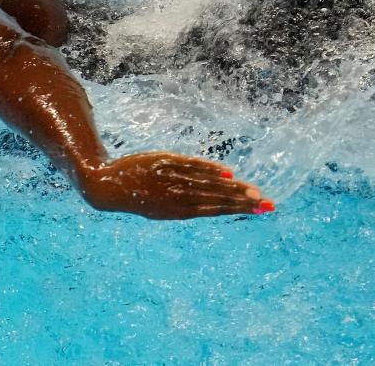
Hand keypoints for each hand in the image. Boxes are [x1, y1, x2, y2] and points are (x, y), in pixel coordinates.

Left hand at [79, 151, 274, 219]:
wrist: (106, 186)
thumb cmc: (137, 197)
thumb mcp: (160, 207)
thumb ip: (185, 205)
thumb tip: (212, 199)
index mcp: (177, 211)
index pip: (214, 210)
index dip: (237, 210)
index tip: (260, 210)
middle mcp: (177, 197)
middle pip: (216, 199)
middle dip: (243, 202)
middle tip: (267, 203)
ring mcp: (171, 180)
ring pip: (207, 184)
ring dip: (233, 187)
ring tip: (254, 190)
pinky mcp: (163, 163)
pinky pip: (190, 166)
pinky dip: (208, 169)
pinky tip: (226, 172)